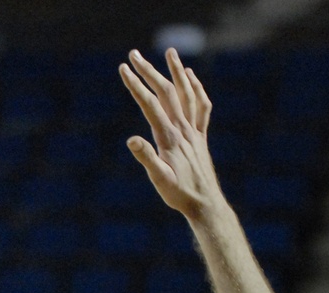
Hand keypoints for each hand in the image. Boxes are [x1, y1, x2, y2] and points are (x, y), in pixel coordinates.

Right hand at [120, 47, 220, 221]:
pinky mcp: (200, 137)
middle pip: (166, 92)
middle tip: (134, 54)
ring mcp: (194, 131)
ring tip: (169, 52)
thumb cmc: (179, 195)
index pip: (150, 104)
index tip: (123, 69)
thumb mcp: (159, 180)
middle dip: (149, 71)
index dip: (136, 85)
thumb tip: (131, 139)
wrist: (205, 203)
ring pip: (186, 94)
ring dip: (177, 71)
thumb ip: (147, 158)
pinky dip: (196, 89)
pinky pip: (201, 107)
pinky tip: (190, 77)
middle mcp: (183, 130)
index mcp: (169, 138)